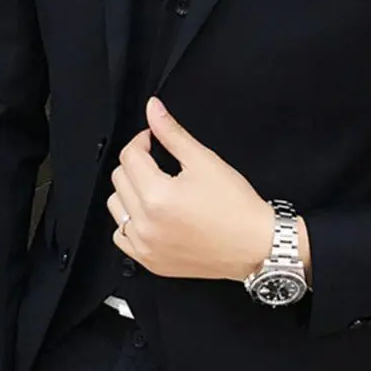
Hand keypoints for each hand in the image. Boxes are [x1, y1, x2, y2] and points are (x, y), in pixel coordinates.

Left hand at [107, 97, 275, 281]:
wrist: (254, 244)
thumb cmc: (236, 208)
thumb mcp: (204, 161)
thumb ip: (172, 133)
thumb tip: (153, 110)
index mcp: (158, 196)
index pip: (130, 156)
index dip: (141, 141)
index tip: (152, 140)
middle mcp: (147, 224)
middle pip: (119, 179)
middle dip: (136, 163)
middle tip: (158, 162)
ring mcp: (146, 245)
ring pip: (116, 206)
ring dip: (130, 191)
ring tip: (155, 188)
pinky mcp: (150, 260)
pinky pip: (122, 236)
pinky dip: (130, 222)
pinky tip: (150, 215)